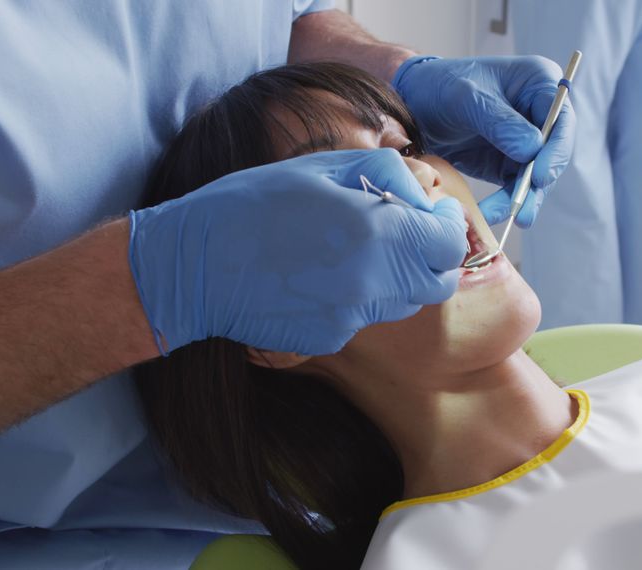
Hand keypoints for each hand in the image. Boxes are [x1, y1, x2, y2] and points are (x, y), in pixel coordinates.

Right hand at [128, 148, 467, 354]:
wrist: (193, 266)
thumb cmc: (252, 205)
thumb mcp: (321, 167)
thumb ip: (386, 175)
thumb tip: (423, 197)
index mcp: (377, 232)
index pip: (448, 244)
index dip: (448, 225)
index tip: (436, 212)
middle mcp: (372, 282)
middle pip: (435, 283)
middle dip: (430, 257)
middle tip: (406, 232)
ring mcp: (351, 317)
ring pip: (401, 301)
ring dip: (394, 277)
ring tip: (350, 249)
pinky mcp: (329, 339)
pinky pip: (362, 318)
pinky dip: (355, 297)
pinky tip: (317, 276)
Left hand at [392, 55, 575, 226]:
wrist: (413, 102)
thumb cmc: (441, 85)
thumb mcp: (468, 98)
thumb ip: (501, 123)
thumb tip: (533, 150)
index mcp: (538, 83)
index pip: (561, 119)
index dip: (556, 150)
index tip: (540, 176)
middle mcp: (538, 113)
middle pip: (553, 153)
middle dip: (538, 183)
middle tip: (525, 209)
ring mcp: (525, 141)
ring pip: (535, 176)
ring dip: (522, 199)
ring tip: (512, 219)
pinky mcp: (508, 163)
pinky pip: (513, 186)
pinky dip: (504, 202)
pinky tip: (492, 214)